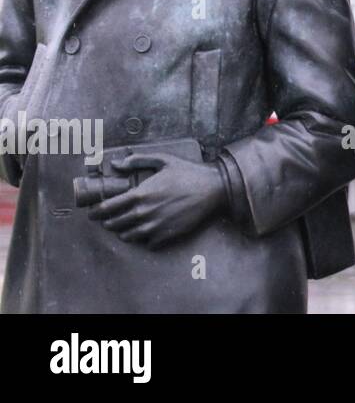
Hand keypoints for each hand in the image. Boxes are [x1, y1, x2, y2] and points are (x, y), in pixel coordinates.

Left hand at [87, 153, 226, 248]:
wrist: (213, 189)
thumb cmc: (188, 172)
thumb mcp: (163, 159)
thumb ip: (137, 160)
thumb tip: (116, 164)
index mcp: (139, 194)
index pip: (107, 208)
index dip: (95, 212)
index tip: (92, 213)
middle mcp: (143, 213)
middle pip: (115, 224)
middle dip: (108, 223)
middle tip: (107, 220)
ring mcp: (154, 226)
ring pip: (128, 236)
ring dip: (123, 232)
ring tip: (124, 227)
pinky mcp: (166, 235)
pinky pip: (147, 243)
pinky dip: (143, 239)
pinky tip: (146, 232)